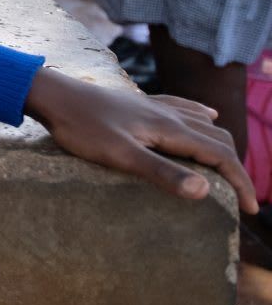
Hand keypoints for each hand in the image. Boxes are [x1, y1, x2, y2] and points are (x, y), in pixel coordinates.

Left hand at [25, 68, 255, 212]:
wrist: (53, 94)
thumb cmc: (81, 127)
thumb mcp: (119, 155)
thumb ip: (160, 172)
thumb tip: (204, 190)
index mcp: (169, 128)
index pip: (220, 155)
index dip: (241, 182)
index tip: (250, 209)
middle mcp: (169, 113)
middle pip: (218, 138)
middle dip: (235, 167)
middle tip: (242, 196)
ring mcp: (154, 104)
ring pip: (203, 122)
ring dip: (221, 145)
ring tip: (227, 168)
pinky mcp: (141, 102)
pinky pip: (185, 106)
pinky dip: (204, 117)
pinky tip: (206, 115)